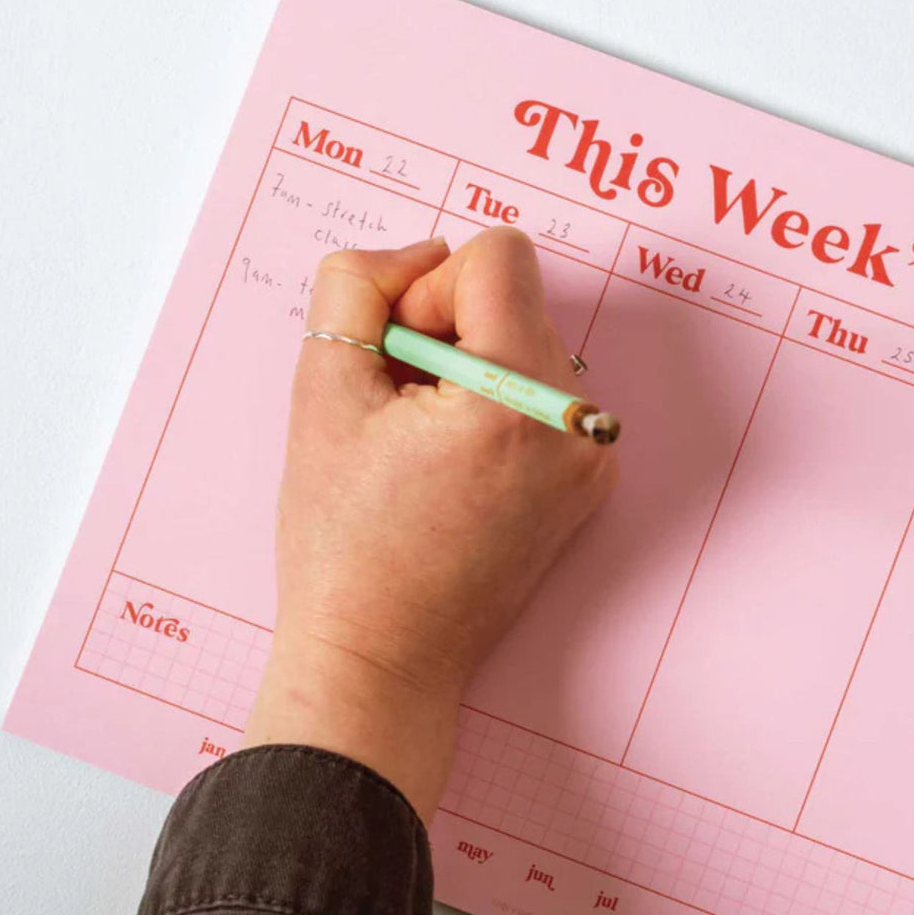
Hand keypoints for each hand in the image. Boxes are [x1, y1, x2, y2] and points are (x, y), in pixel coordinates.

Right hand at [244, 229, 617, 820]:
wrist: (382, 659)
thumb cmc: (344, 543)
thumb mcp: (322, 390)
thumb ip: (358, 286)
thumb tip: (419, 254)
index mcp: (521, 397)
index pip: (498, 255)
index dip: (428, 292)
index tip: (398, 365)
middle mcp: (578, 423)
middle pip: (516, 300)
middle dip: (449, 333)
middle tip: (400, 413)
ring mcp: (591, 460)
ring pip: (526, 346)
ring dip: (469, 371)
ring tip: (422, 448)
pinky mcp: (585, 486)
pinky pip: (542, 398)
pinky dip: (494, 408)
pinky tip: (449, 467)